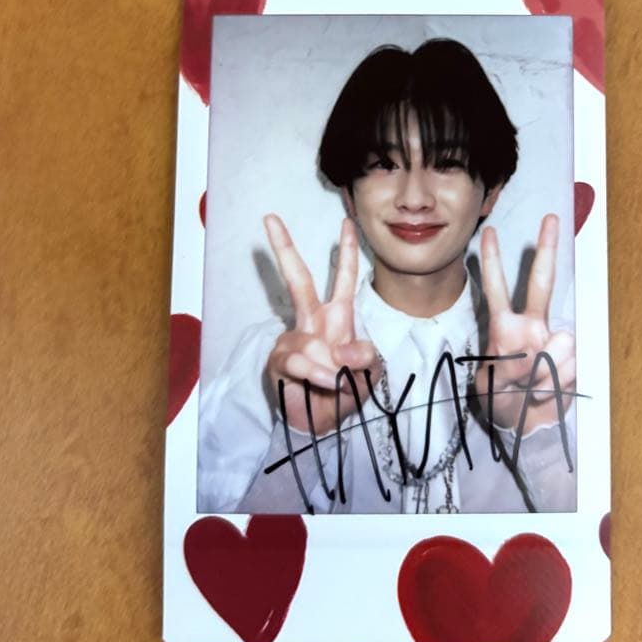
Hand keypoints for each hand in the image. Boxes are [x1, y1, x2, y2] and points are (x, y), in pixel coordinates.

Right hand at [264, 214, 379, 436]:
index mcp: (337, 317)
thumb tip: (346, 349)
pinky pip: (298, 362)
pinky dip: (316, 375)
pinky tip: (325, 384)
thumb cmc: (347, 390)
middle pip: (298, 279)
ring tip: (339, 384)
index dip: (347, 251)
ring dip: (329, 367)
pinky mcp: (279, 361)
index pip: (344, 278)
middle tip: (271, 218)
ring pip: (307, 341)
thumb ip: (366, 357)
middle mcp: (312, 321)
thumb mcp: (370, 374)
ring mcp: (293, 339)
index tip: (347, 222)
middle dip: (285, 248)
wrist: (324, 423)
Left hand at [478, 214, 575, 433]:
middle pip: (541, 282)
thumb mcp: (490, 384)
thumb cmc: (500, 399)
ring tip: (531, 388)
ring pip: (560, 343)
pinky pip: (571, 366)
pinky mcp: (573, 360)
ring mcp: (553, 341)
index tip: (488, 232)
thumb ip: (512, 364)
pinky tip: (547, 391)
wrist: (523, 425)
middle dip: (547, 250)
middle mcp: (531, 326)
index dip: (492, 262)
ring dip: (545, 373)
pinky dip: (558, 384)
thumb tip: (543, 348)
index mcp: (504, 327)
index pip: (496, 289)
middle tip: (551, 218)